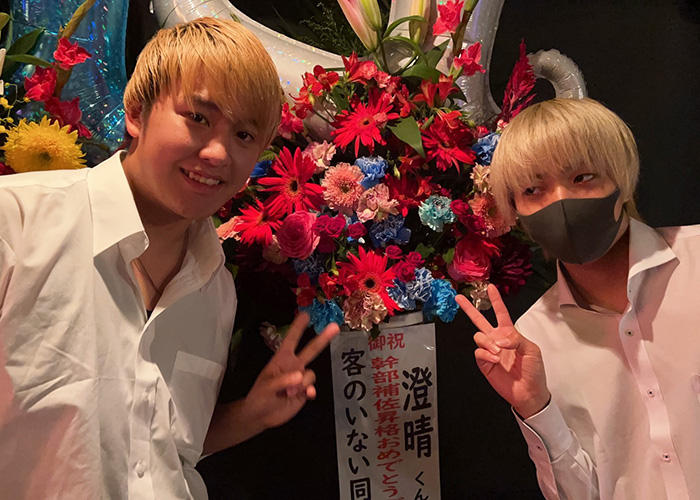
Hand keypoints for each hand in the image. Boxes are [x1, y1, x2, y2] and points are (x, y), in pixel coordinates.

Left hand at [241, 312, 339, 431]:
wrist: (261, 416)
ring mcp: (300, 379)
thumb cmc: (259, 396)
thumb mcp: (267, 386)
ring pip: (311, 374)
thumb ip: (283, 380)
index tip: (306, 314)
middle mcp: (294, 366)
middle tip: (335, 327)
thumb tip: (300, 375)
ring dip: (303, 383)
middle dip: (323, 338)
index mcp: (281, 359)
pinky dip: (310, 391)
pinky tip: (307, 395)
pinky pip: (312, 388)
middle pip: (311, 350)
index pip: (291, 340)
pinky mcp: (304, 392)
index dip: (298, 327)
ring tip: (289, 393)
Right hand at [456, 285, 549, 418]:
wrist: (529, 392)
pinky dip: (486, 354)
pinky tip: (494, 360)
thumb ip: (516, 339)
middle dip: (469, 309)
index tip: (490, 288)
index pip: (501, 313)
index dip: (496, 301)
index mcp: (510, 334)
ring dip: (488, 342)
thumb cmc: (534, 371)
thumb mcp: (532, 350)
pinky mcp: (484, 364)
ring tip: (498, 353)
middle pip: (480, 321)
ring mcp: (489, 351)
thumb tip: (500, 338)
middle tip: (459, 298)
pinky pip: (478, 352)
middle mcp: (497, 340)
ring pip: (479, 337)